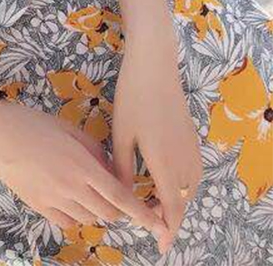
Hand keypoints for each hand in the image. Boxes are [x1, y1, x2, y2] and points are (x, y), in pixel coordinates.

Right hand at [0, 98, 166, 243]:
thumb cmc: (29, 122)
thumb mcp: (67, 127)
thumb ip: (93, 149)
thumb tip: (109, 167)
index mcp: (82, 165)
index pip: (122, 197)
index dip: (144, 214)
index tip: (161, 225)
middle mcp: (72, 187)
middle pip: (109, 212)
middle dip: (118, 207)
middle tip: (111, 190)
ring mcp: (54, 200)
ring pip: (89, 219)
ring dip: (96, 209)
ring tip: (85, 188)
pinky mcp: (39, 206)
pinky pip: (67, 222)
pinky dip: (75, 215)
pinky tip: (68, 198)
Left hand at [111, 32, 203, 253]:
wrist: (155, 67)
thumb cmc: (133, 99)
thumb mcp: (122, 136)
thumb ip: (124, 170)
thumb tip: (124, 196)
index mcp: (166, 165)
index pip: (170, 210)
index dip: (165, 230)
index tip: (158, 247)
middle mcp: (185, 163)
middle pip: (181, 202)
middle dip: (167, 217)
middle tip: (147, 225)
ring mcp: (192, 151)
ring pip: (187, 189)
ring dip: (173, 201)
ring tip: (150, 205)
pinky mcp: (192, 141)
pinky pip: (189, 174)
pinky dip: (178, 185)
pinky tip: (161, 181)